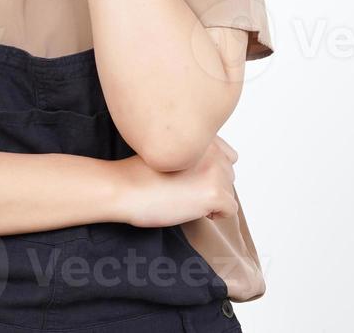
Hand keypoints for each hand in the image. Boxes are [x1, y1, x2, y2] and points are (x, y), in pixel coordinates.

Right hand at [114, 136, 239, 227]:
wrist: (123, 187)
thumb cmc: (139, 173)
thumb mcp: (171, 152)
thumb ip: (194, 154)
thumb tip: (208, 174)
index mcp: (203, 138)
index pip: (229, 156)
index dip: (213, 172)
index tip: (193, 180)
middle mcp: (213, 150)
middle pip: (229, 176)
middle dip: (213, 187)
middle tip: (187, 192)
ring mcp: (215, 171)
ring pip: (229, 192)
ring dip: (214, 200)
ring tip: (187, 200)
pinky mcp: (214, 193)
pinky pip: (229, 209)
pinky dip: (217, 215)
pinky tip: (195, 211)